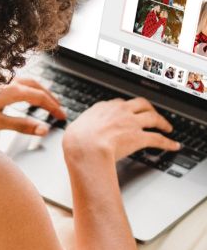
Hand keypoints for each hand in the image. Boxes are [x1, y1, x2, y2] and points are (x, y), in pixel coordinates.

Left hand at [0, 77, 65, 134]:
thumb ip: (22, 125)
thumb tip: (43, 129)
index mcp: (12, 90)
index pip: (40, 97)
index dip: (54, 107)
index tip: (62, 117)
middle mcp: (6, 81)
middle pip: (36, 86)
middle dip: (49, 97)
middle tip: (58, 109)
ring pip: (25, 80)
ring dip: (37, 90)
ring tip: (44, 101)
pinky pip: (13, 81)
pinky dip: (24, 87)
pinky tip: (20, 95)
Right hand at [63, 97, 179, 163]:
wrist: (85, 147)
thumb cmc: (76, 140)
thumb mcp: (76, 127)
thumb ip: (82, 127)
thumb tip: (77, 132)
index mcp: (103, 108)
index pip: (119, 103)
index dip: (127, 107)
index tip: (129, 110)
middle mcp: (119, 111)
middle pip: (140, 104)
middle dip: (149, 108)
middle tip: (152, 113)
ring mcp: (131, 123)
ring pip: (153, 117)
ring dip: (162, 122)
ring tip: (167, 127)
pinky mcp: (139, 137)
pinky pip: (158, 139)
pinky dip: (167, 142)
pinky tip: (172, 145)